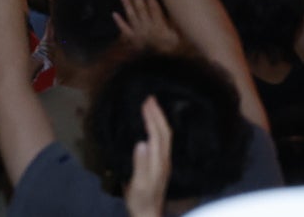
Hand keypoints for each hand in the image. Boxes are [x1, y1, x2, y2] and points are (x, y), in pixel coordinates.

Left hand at [115, 0, 179, 53]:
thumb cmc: (175, 50)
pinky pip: (124, 30)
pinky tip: (114, 14)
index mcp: (160, 26)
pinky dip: (119, 22)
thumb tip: (175, 9)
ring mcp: (139, 34)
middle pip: (141, 9)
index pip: (154, 8)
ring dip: (127, 5)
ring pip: (131, 17)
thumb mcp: (180, 37)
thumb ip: (175, 23)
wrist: (163, 67)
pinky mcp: (133, 40)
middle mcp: (147, 28)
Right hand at [123, 96, 172, 216]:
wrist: (147, 214)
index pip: (158, 134)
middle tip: (150, 98)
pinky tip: (150, 129)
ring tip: (151, 108)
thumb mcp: (138, 183)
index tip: (146, 101)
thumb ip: (140, 164)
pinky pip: (160, 142)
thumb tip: (141, 142)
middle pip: (164, 133)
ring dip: (159, 120)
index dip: (153, 117)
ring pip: (164, 137)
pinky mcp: (159, 166)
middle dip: (158, 114)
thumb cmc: (141, 199)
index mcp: (159, 161)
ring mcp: (162, 163)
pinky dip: (156, 130)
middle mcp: (164, 160)